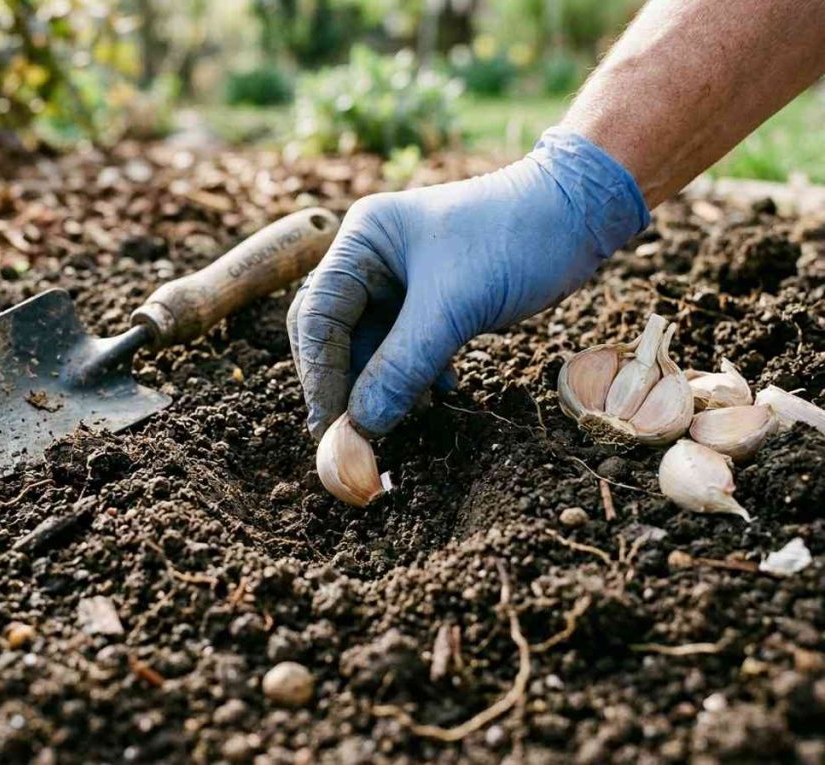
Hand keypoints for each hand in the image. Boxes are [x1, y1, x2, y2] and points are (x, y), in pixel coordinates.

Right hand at [287, 127, 648, 439]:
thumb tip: (361, 426)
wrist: (580, 213)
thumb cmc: (516, 238)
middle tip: (352, 434)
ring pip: (369, 345)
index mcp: (362, 240)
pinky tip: (438, 392)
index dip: (319, 373)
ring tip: (396, 421)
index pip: (317, 314)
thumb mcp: (454, 308)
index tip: (329, 425)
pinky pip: (402, 346)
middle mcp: (371, 257)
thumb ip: (401, 367)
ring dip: (380, 385)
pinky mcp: (429, 299)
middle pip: (333, 332)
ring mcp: (399, 279)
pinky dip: (411, 375)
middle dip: (344, 382)